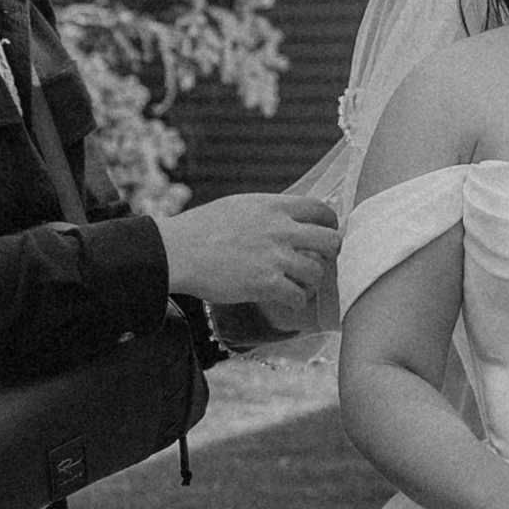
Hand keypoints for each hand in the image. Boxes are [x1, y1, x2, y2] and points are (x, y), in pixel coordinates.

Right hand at [158, 192, 341, 333]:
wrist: (178, 251)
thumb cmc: (202, 229)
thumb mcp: (240, 206)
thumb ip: (270, 212)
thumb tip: (291, 219)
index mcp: (274, 206)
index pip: (321, 210)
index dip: (330, 225)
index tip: (326, 235)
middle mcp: (281, 229)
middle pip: (330, 241)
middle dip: (329, 255)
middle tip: (318, 263)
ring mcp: (275, 256)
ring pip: (317, 273)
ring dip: (310, 282)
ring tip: (298, 286)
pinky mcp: (266, 283)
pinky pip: (298, 296)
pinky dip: (296, 301)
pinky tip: (287, 301)